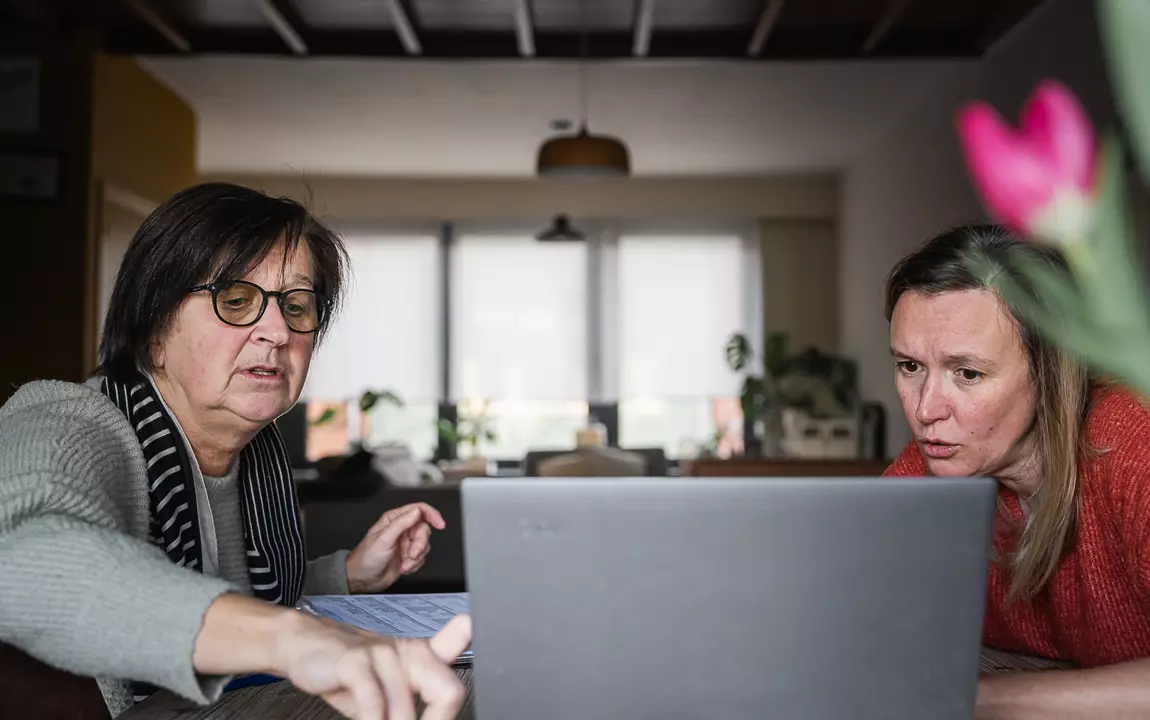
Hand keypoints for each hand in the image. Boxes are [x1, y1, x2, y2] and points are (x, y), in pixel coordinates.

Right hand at [277, 611, 471, 719]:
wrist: (307, 646)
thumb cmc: (354, 672)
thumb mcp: (391, 689)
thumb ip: (413, 704)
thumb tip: (434, 719)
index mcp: (425, 658)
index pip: (460, 662)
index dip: (462, 689)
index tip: (446, 713)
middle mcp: (410, 653)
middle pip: (447, 691)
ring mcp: (383, 654)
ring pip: (404, 708)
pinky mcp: (355, 661)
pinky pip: (373, 700)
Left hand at [346, 503, 445, 593]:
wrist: (362, 580)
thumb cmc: (365, 558)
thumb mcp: (383, 539)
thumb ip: (401, 523)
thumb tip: (416, 511)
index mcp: (394, 520)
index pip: (419, 510)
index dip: (432, 515)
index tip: (440, 524)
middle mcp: (401, 529)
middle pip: (424, 530)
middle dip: (419, 545)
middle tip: (410, 555)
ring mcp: (405, 543)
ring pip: (424, 545)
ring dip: (415, 558)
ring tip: (403, 563)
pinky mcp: (408, 556)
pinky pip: (422, 557)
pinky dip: (414, 564)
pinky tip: (403, 567)